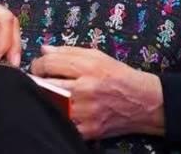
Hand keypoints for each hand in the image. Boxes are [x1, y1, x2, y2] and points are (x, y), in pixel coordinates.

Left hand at [30, 45, 163, 139]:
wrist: (143, 102)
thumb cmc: (119, 76)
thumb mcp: (98, 56)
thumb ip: (69, 51)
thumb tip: (44, 50)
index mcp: (89, 67)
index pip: (50, 63)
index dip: (38, 64)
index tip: (39, 67)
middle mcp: (86, 89)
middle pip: (46, 84)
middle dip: (37, 81)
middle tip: (38, 80)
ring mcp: (86, 112)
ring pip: (51, 104)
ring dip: (45, 98)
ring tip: (49, 93)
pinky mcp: (88, 130)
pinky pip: (62, 123)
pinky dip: (58, 115)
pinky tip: (61, 110)